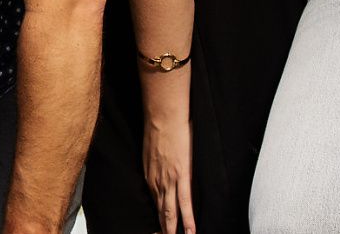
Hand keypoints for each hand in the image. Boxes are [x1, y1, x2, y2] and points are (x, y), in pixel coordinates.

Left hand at [143, 116, 194, 233]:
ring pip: (171, 211)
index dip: (158, 216)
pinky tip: (190, 231)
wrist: (162, 116)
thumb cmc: (158, 128)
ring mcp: (169, 180)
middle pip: (160, 210)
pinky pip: (185, 203)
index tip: (160, 228)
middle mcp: (156, 182)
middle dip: (164, 228)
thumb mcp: (151, 149)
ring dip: (173, 229)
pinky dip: (188, 219)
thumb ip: (156, 161)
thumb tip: (161, 164)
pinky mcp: (182, 176)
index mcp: (149, 176)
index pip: (154, 202)